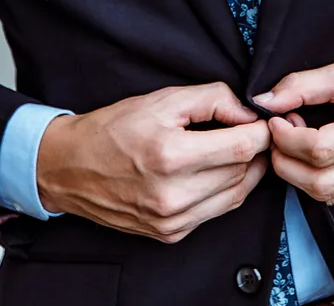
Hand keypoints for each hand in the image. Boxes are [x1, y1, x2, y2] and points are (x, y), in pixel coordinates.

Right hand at [36, 82, 269, 242]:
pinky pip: (215, 212)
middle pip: (241, 172)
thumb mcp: (162, 99)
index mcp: (170, 156)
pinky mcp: (169, 234)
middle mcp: (172, 195)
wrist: (71, 168)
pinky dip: (224, 190)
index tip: (262, 120)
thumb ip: (212, 99)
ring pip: (234, 196)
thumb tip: (248, 113)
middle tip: (251, 130)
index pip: (241, 148)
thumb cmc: (113, 128)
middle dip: (253, 149)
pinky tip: (215, 170)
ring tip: (237, 148)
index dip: (260, 131)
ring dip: (244, 171)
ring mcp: (171, 220)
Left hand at [253, 46, 333, 204]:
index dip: (287, 139)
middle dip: (287, 163)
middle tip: (278, 134)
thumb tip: (266, 100)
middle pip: (320, 184)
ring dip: (301, 173)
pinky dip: (322, 178)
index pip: (318, 151)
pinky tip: (318, 151)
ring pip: (330, 195)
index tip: (275, 120)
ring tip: (297, 139)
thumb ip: (306, 85)